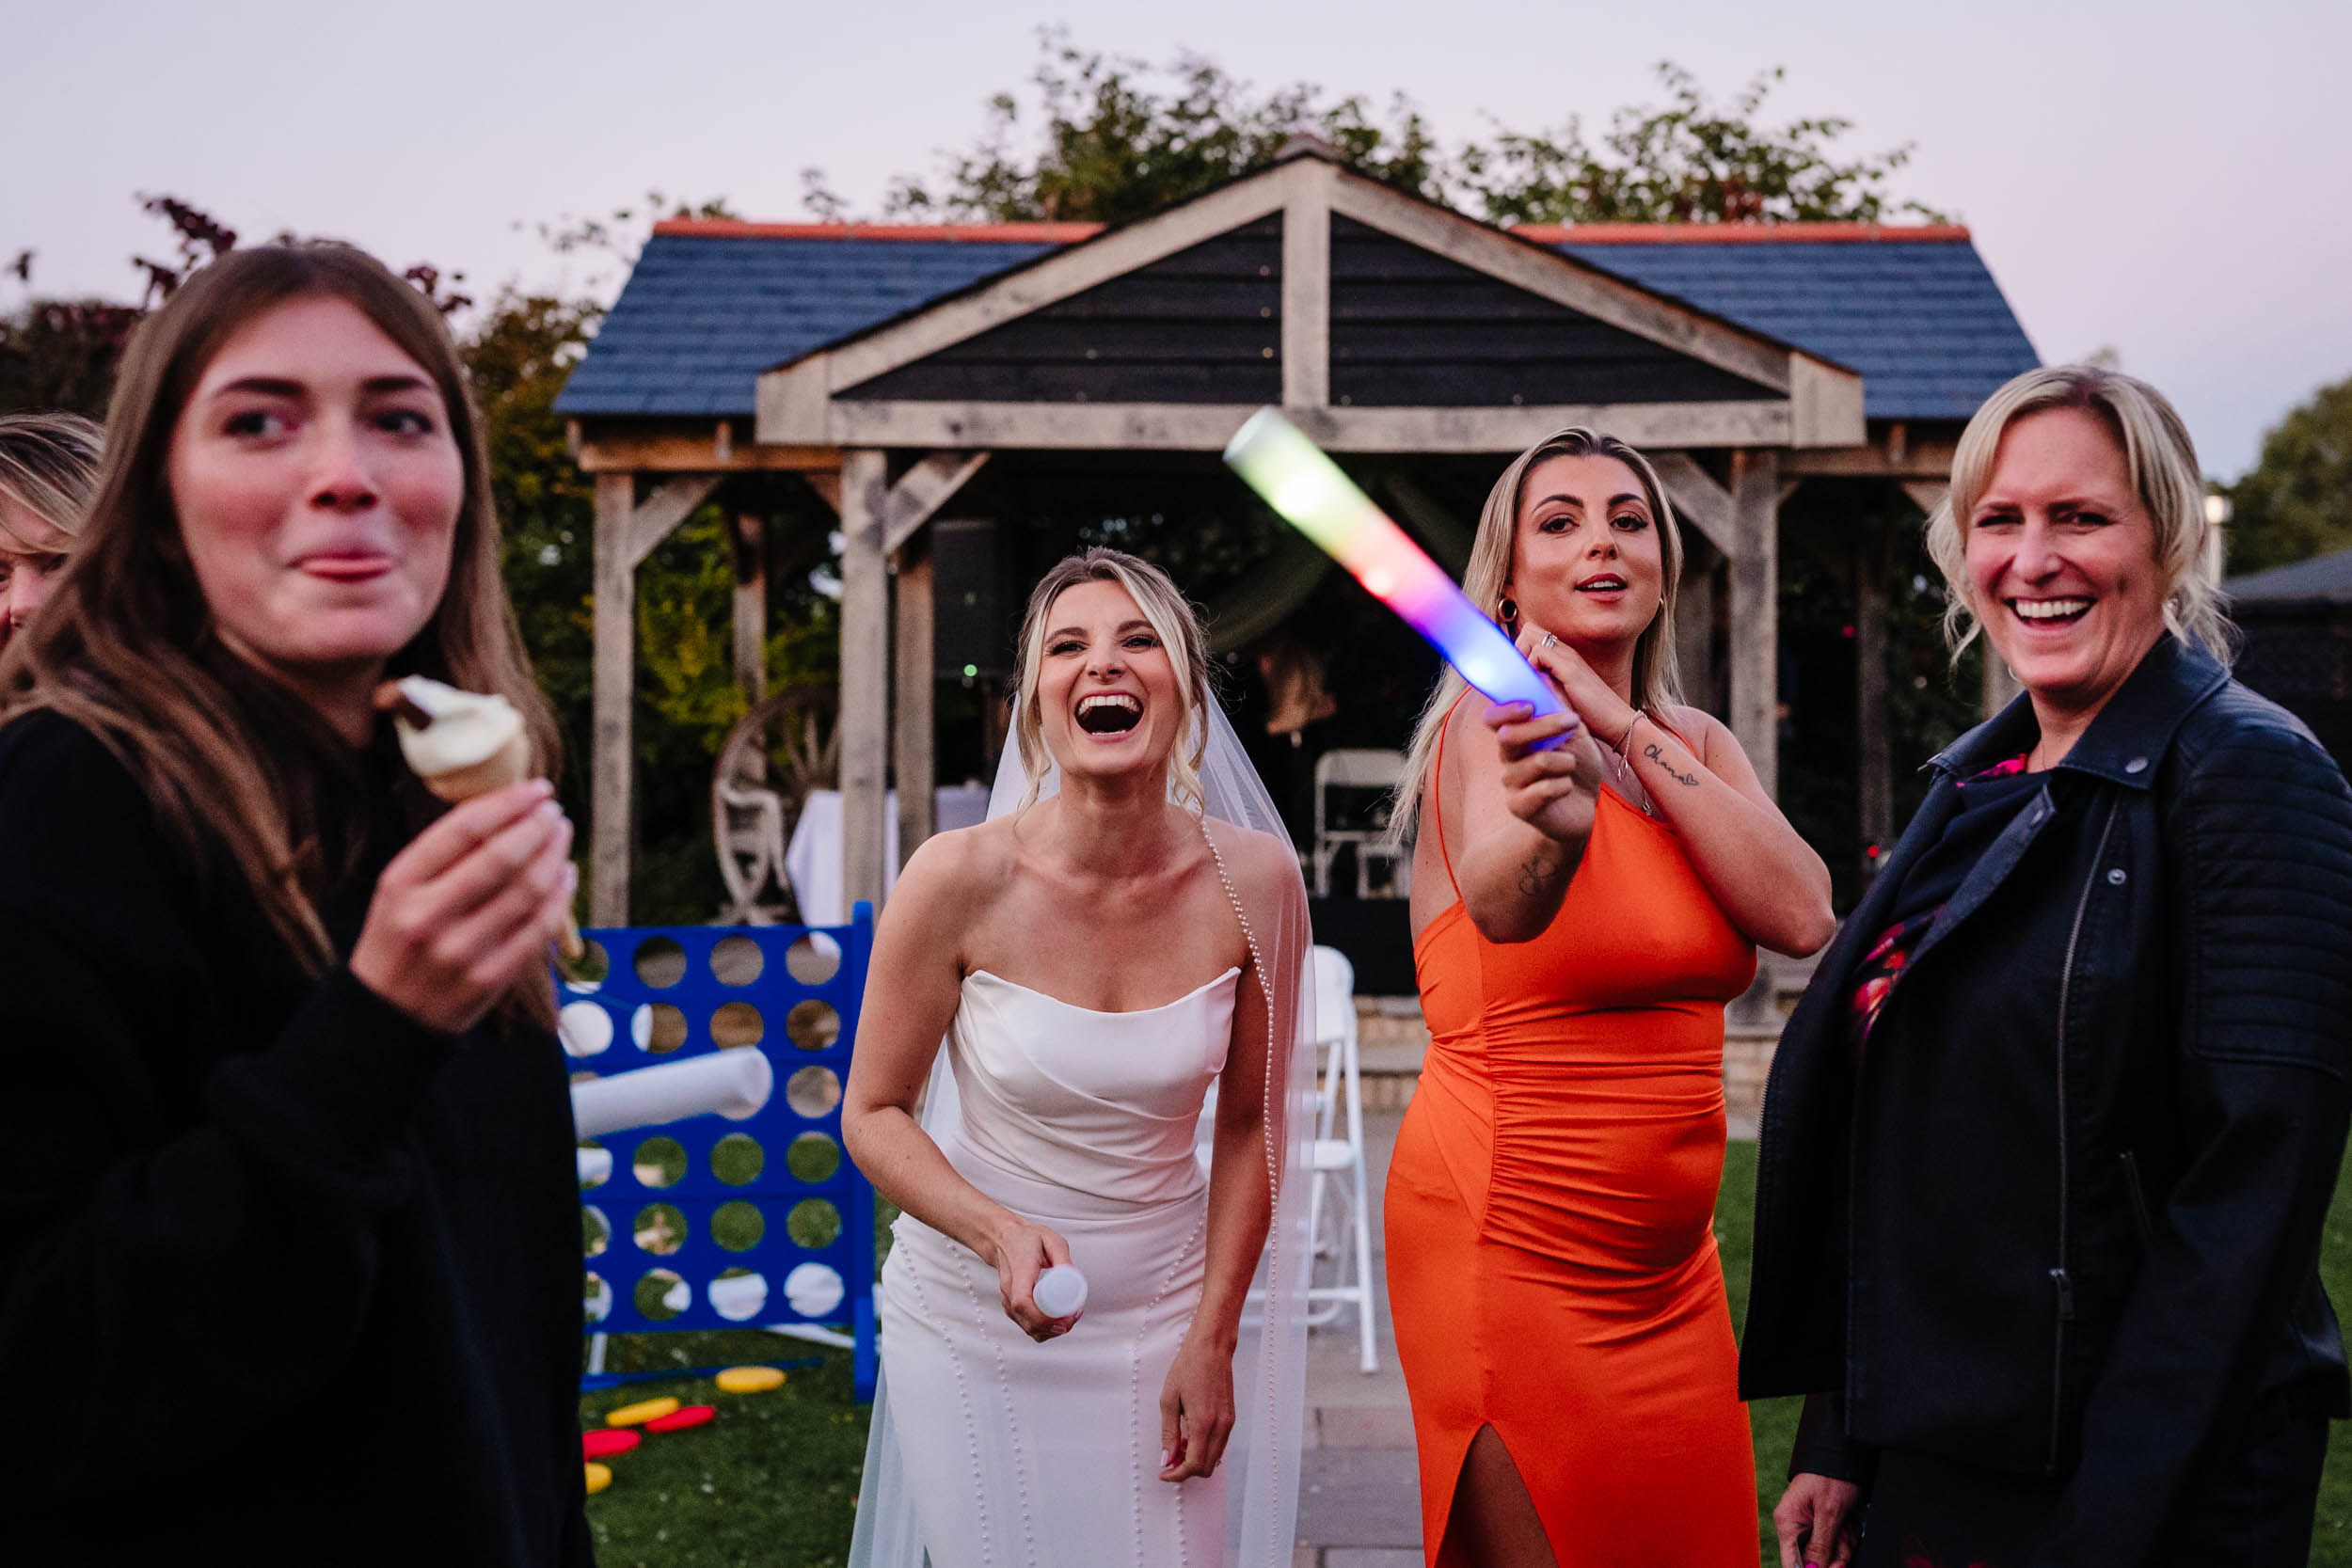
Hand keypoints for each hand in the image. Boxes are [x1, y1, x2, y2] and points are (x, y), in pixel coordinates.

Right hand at [350, 780, 575, 1034]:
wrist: (387, 1015)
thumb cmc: (398, 940)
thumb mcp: (398, 891)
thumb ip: (442, 854)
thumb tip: (506, 809)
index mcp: (401, 884)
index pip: (464, 828)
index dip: (509, 803)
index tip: (537, 789)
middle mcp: (429, 915)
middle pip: (502, 856)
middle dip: (538, 826)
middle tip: (554, 811)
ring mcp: (462, 950)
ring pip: (528, 890)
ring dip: (555, 856)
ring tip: (561, 836)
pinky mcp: (491, 977)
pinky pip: (539, 928)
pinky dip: (560, 896)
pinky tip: (565, 876)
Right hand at [986, 1215, 1077, 1340]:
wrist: (1002, 1238)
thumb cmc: (1024, 1238)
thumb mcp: (1050, 1240)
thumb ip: (1063, 1258)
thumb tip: (1073, 1278)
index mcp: (1019, 1272)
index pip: (1023, 1303)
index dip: (1044, 1318)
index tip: (1064, 1319)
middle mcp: (1010, 1290)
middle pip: (1028, 1322)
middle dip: (1054, 1327)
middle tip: (1073, 1317)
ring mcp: (1008, 1300)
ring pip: (1028, 1328)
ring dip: (1050, 1330)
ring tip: (1068, 1318)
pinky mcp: (1011, 1306)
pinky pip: (1027, 1325)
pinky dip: (1043, 1328)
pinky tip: (1056, 1320)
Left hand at [1157, 1333, 1236, 1481]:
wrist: (1212, 1347)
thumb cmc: (1187, 1368)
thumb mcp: (1169, 1399)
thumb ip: (1168, 1433)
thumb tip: (1166, 1459)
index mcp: (1203, 1423)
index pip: (1193, 1465)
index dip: (1177, 1474)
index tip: (1163, 1472)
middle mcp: (1220, 1427)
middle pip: (1206, 1467)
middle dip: (1186, 1469)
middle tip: (1168, 1458)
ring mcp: (1228, 1423)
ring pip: (1214, 1458)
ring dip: (1195, 1459)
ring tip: (1177, 1442)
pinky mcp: (1231, 1418)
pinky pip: (1219, 1445)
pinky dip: (1204, 1448)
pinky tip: (1189, 1434)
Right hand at [1483, 677, 1609, 845]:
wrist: (1585, 806)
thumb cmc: (1577, 766)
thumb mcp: (1575, 732)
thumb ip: (1559, 707)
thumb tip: (1544, 674)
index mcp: (1515, 736)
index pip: (1494, 718)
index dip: (1505, 709)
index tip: (1529, 705)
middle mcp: (1507, 758)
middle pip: (1510, 735)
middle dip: (1545, 725)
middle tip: (1573, 720)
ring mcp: (1511, 783)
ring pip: (1535, 762)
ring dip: (1564, 760)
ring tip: (1572, 765)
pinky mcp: (1520, 807)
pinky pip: (1544, 789)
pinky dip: (1564, 785)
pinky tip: (1567, 787)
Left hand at [1516, 621, 1635, 749]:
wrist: (1617, 722)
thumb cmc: (1590, 714)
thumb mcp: (1562, 695)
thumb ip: (1546, 685)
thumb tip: (1524, 687)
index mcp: (1564, 656)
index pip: (1532, 635)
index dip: (1520, 650)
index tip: (1519, 674)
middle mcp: (1566, 651)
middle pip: (1529, 630)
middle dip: (1517, 650)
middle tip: (1519, 676)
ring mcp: (1569, 658)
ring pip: (1530, 636)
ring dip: (1521, 657)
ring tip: (1526, 682)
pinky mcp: (1570, 669)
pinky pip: (1539, 652)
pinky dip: (1530, 665)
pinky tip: (1535, 685)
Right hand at [1774, 1472, 1861, 1567]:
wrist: (1845, 1455)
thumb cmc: (1832, 1476)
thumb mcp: (1829, 1512)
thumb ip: (1820, 1545)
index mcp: (1788, 1523)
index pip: (1792, 1563)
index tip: (1832, 1566)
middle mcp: (1797, 1526)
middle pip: (1816, 1560)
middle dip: (1836, 1552)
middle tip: (1845, 1537)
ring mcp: (1812, 1526)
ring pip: (1831, 1552)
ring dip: (1845, 1542)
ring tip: (1848, 1522)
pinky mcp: (1825, 1524)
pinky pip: (1838, 1543)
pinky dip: (1848, 1534)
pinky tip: (1850, 1521)